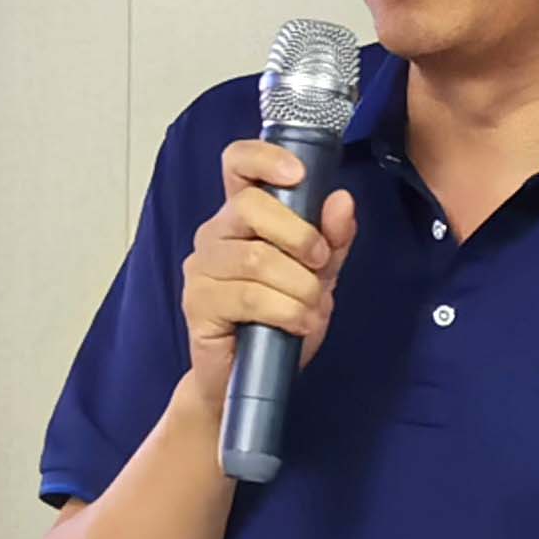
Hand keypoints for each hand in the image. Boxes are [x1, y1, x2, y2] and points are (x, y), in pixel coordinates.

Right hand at [179, 139, 358, 405]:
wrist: (250, 380)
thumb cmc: (280, 322)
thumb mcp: (319, 277)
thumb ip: (332, 239)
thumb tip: (341, 200)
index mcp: (242, 216)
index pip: (238, 164)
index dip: (265, 158)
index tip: (298, 174)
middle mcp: (215, 234)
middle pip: (250, 207)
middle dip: (299, 236)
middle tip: (321, 265)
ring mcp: (201, 268)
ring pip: (256, 258)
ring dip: (299, 286)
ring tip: (312, 308)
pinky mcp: (198, 304)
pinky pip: (249, 297)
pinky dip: (287, 311)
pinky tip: (299, 324)